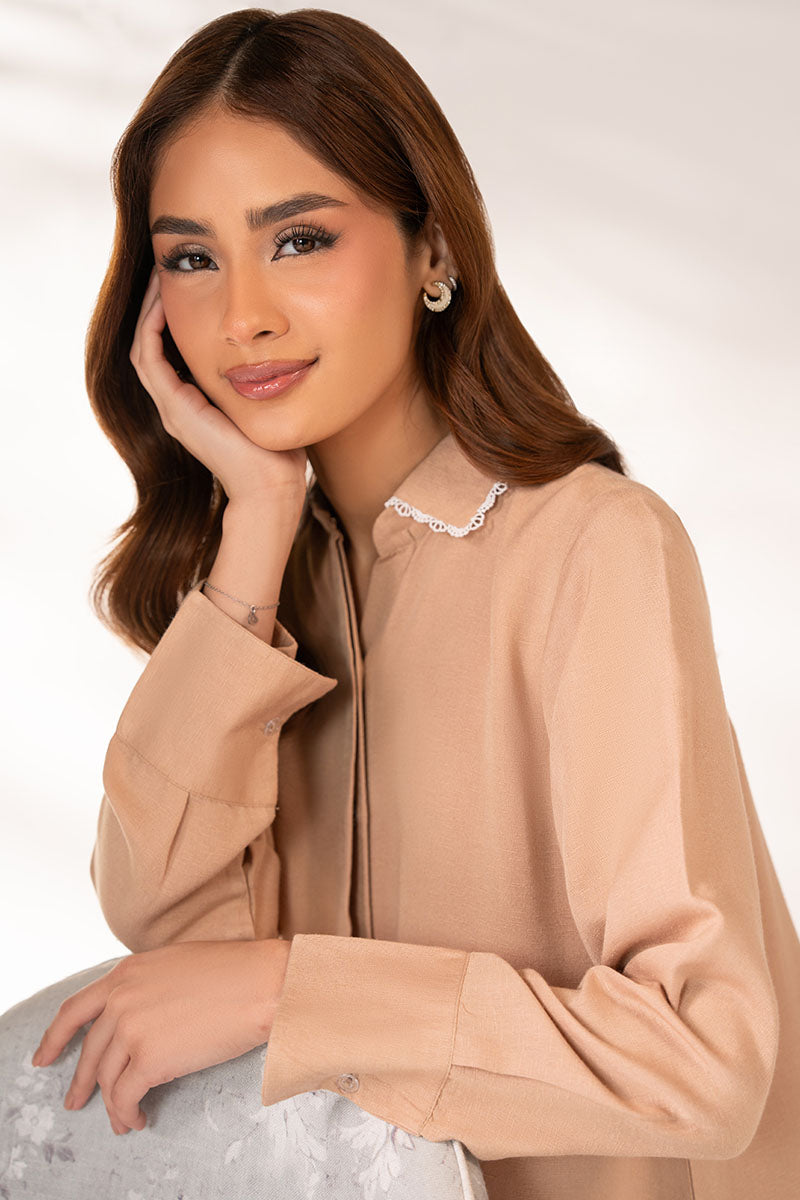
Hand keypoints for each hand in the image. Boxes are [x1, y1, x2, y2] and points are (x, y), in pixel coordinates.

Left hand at [31, 938, 291, 1135]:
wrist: (263, 983)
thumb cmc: (235, 971)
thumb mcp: (175, 963)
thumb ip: (146, 985)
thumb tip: (139, 1013)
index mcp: (126, 973)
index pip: (75, 1009)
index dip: (54, 1037)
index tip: (43, 1057)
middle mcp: (121, 999)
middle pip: (88, 1051)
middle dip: (80, 1081)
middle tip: (76, 1101)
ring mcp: (132, 1029)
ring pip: (107, 1079)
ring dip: (112, 1105)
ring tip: (124, 1119)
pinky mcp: (150, 1059)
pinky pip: (125, 1097)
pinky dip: (127, 1114)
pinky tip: (139, 1119)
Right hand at [130, 266, 308, 508]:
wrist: (272, 488)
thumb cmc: (279, 453)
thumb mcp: (267, 403)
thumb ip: (261, 379)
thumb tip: (278, 350)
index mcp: (194, 404)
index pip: (169, 350)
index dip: (171, 316)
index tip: (184, 283)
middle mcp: (177, 405)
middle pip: (150, 344)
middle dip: (155, 306)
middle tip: (163, 270)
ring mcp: (172, 408)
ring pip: (143, 347)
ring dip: (148, 311)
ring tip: (158, 278)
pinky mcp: (176, 409)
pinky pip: (149, 358)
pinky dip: (152, 328)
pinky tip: (164, 302)